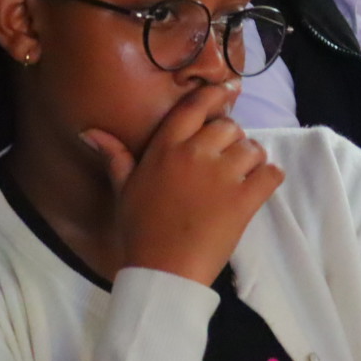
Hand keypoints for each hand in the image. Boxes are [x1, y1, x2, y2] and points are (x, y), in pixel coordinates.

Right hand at [82, 83, 283, 285]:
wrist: (162, 270)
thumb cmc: (140, 230)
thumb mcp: (124, 189)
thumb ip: (115, 155)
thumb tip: (89, 131)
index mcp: (166, 147)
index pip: (195, 106)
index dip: (216, 94)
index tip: (230, 90)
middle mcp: (195, 153)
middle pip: (229, 126)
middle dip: (232, 139)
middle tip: (227, 159)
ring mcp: (222, 175)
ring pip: (253, 148)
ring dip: (252, 159)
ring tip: (243, 175)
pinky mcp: (244, 199)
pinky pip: (270, 173)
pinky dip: (270, 177)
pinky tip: (260, 186)